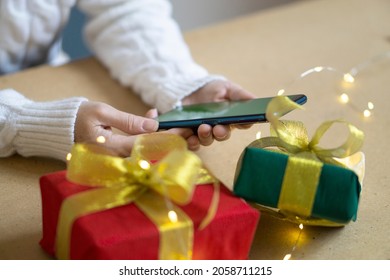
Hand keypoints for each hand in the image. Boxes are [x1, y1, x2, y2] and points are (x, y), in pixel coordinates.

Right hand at [75, 101, 198, 156]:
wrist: (59, 127)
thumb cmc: (78, 116)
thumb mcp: (102, 113)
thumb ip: (127, 121)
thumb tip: (153, 126)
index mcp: (113, 148)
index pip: (147, 144)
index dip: (168, 137)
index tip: (184, 129)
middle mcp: (117, 156)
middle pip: (150, 149)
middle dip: (170, 138)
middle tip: (188, 129)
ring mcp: (116, 156)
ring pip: (145, 148)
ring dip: (161, 137)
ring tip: (177, 125)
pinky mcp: (116, 152)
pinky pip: (136, 146)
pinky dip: (147, 135)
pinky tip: (153, 121)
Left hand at [182, 80, 255, 145]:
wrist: (187, 89)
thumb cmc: (210, 89)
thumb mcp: (226, 88)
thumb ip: (239, 95)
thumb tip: (255, 100)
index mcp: (230, 119)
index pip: (239, 125)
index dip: (240, 125)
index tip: (237, 123)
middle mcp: (217, 129)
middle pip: (222, 136)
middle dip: (220, 133)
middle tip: (217, 129)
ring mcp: (202, 133)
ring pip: (206, 141)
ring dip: (205, 137)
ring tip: (202, 128)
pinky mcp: (187, 135)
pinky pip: (188, 142)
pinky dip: (186, 140)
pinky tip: (184, 135)